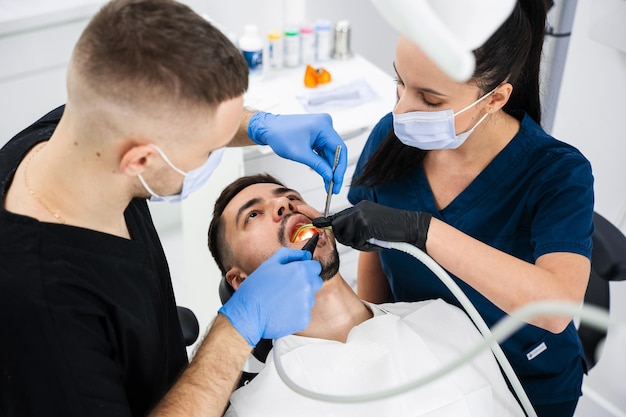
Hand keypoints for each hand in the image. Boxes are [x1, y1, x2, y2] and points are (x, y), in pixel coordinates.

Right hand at [218, 247, 322, 346]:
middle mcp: (307, 287)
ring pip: (309, 298)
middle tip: (287, 287)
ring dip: (299, 298)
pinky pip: (304, 313)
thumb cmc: (255, 289)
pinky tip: (281, 311)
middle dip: (306, 282)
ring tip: (280, 300)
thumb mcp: (269, 264)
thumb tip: (305, 254)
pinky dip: (295, 312)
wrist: (247, 316)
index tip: (298, 273)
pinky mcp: (304, 319)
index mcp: (300, 271)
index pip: (315, 267)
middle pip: (315, 282)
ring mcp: (306, 304)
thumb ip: (290, 255)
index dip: (306, 268)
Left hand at [247, 112, 346, 193]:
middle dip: (335, 170)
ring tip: (328, 184)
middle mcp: (325, 125)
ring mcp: (321, 129)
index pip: (340, 149)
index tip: (337, 181)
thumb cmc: (279, 135)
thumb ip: (318, 165)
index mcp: (323, 126)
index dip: (340, 168)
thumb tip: (330, 176)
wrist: (268, 128)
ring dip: (329, 168)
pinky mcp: (317, 134)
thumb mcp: (300, 154)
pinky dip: (323, 162)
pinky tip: (324, 174)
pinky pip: (324, 150)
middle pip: (336, 151)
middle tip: (334, 186)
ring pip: (330, 152)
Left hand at [313, 201, 431, 251]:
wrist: (410, 226)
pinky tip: (376, 241)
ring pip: (346, 236)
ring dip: (357, 243)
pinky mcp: (365, 225)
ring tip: (372, 240)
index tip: (314, 222)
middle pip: (337, 227)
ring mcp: (361, 216)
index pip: (338, 215)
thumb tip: (340, 234)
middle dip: (346, 238)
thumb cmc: (393, 228)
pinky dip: (365, 246)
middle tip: (363, 240)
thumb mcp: (372, 223)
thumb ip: (356, 225)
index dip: (326, 222)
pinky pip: (356, 241)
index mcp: (359, 207)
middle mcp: (358, 209)